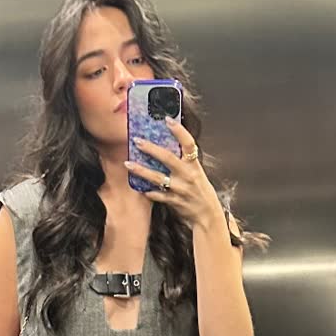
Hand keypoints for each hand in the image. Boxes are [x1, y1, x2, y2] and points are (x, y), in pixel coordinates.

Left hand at [125, 118, 223, 233]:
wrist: (207, 215)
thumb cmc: (201, 192)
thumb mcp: (197, 173)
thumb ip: (185, 162)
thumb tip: (169, 146)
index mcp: (194, 165)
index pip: (188, 143)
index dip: (179, 130)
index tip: (167, 120)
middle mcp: (187, 175)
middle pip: (167, 158)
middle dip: (151, 148)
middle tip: (137, 141)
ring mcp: (180, 189)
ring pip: (157, 178)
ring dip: (141, 170)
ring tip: (127, 164)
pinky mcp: (174, 201)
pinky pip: (157, 195)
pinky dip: (148, 191)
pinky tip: (140, 187)